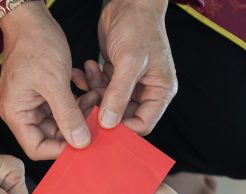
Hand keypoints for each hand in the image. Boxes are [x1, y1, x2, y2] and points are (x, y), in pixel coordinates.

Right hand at [0, 1, 89, 159]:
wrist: (32, 19)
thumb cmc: (35, 45)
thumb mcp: (54, 82)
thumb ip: (68, 115)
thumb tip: (80, 142)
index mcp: (17, 114)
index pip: (37, 147)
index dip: (60, 150)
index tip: (83, 143)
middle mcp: (23, 112)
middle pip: (51, 136)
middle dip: (75, 128)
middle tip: (96, 118)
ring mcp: (34, 102)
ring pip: (61, 121)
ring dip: (81, 113)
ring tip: (96, 98)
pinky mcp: (45, 93)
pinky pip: (64, 107)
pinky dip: (78, 101)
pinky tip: (90, 90)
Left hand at [97, 0, 176, 133]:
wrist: (130, 2)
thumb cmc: (139, 27)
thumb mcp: (129, 61)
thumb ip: (118, 94)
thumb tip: (109, 123)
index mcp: (160, 91)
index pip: (143, 124)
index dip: (123, 129)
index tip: (101, 126)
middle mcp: (147, 90)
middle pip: (123, 116)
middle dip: (103, 111)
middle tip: (86, 103)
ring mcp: (130, 83)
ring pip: (108, 103)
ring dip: (94, 95)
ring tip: (87, 79)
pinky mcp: (116, 74)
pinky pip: (101, 88)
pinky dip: (91, 82)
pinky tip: (85, 69)